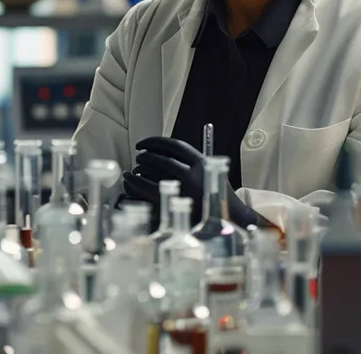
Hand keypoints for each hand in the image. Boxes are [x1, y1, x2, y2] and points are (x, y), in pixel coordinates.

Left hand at [132, 136, 260, 227]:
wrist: (231, 218)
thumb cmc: (215, 192)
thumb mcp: (209, 170)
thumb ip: (190, 159)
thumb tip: (157, 149)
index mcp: (203, 163)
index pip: (175, 146)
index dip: (154, 142)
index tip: (142, 144)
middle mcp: (194, 176)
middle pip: (162, 161)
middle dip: (145, 157)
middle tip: (138, 158)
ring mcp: (185, 193)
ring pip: (153, 179)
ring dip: (137, 175)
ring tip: (130, 174)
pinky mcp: (178, 209)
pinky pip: (151, 198)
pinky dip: (138, 192)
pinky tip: (133, 189)